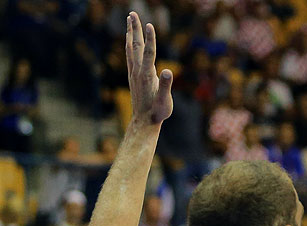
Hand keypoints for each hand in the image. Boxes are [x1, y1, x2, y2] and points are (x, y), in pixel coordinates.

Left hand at [125, 11, 172, 125]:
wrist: (143, 121)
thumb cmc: (157, 113)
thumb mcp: (165, 102)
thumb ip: (166, 86)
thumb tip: (167, 71)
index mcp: (147, 76)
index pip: (149, 53)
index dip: (150, 39)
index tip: (150, 24)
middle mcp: (138, 71)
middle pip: (136, 46)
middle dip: (135, 29)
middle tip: (133, 13)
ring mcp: (134, 72)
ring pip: (131, 48)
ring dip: (130, 32)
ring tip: (130, 19)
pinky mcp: (133, 75)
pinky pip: (130, 54)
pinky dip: (129, 43)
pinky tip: (129, 38)